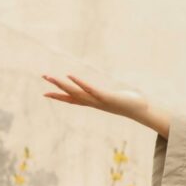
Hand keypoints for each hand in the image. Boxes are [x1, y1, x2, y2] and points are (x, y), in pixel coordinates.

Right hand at [42, 75, 168, 136]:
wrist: (141, 110)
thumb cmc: (129, 103)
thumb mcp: (115, 99)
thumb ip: (112, 97)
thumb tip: (110, 95)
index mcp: (94, 101)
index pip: (73, 99)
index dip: (59, 97)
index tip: (45, 94)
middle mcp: (93, 102)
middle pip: (71, 94)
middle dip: (56, 86)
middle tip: (44, 76)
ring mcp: (98, 100)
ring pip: (76, 92)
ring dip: (62, 84)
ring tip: (50, 76)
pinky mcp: (106, 97)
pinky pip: (90, 89)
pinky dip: (80, 83)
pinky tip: (70, 75)